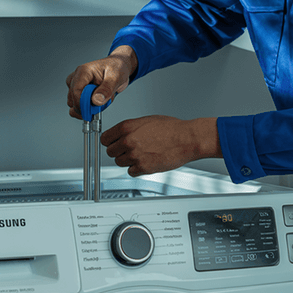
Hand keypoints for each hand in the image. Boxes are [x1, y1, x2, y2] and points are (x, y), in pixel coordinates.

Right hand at [66, 45, 137, 118]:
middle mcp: (77, 78)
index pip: (76, 92)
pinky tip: (100, 101)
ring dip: (90, 107)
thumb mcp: (116, 77)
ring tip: (103, 99)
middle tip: (103, 103)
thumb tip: (96, 101)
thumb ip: (106, 89)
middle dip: (88, 107)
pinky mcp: (79, 92)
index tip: (92, 112)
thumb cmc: (117, 68)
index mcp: (83, 72)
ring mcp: (77, 85)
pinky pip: (80, 105)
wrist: (119, 67)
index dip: (82, 104)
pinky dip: (90, 108)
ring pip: (75, 104)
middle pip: (73, 99)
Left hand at [101, 115, 221, 176]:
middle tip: (129, 150)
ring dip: (128, 161)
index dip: (110, 142)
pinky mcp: (143, 168)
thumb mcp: (147, 120)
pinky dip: (137, 169)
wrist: (187, 139)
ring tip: (142, 154)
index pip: (105, 138)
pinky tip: (146, 161)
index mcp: (127, 127)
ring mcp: (134, 155)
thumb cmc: (172, 129)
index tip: (113, 144)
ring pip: (120, 163)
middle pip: (110, 152)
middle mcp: (128, 141)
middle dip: (119, 151)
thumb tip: (122, 134)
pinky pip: (131, 172)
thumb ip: (131, 128)